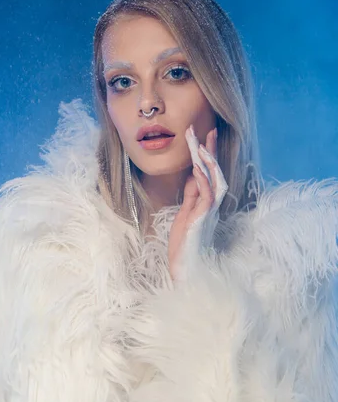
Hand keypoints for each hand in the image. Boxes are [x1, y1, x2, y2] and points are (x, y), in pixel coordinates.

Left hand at [168, 125, 227, 282]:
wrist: (185, 271)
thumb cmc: (185, 247)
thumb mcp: (186, 215)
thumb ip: (192, 197)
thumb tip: (194, 176)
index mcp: (207, 204)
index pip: (210, 174)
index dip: (208, 155)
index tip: (204, 136)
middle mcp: (212, 206)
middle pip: (216, 173)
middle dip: (211, 151)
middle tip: (206, 131)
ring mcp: (209, 213)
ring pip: (216, 182)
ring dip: (209, 163)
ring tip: (201, 146)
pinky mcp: (202, 220)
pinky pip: (207, 196)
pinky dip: (203, 181)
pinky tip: (196, 168)